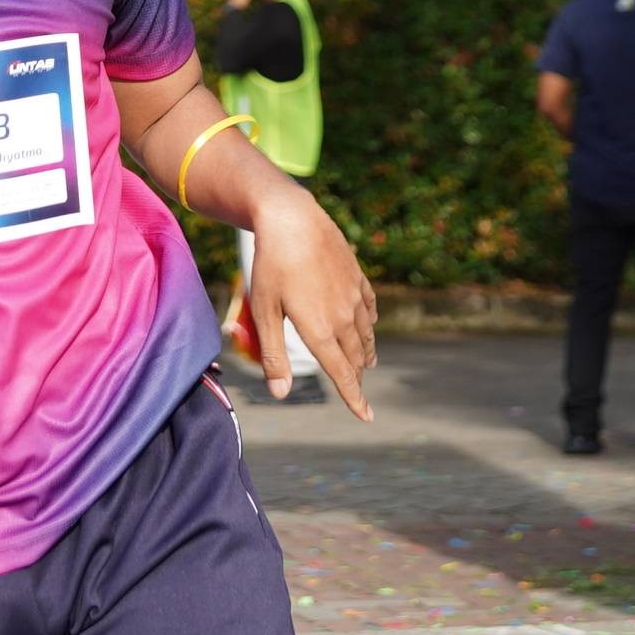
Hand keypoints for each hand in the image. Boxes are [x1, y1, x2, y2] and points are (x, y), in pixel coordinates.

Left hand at [242, 185, 380, 418]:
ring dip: (366, 352)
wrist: (292, 218)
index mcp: (320, 330)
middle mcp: (343, 317)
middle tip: (359, 391)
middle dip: (357, 376)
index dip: (355, 398)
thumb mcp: (264, 312)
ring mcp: (353, 295)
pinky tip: (369, 323)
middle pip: (356, 357)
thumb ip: (273, 355)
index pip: (343, 374)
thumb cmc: (271, 265)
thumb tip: (280, 393)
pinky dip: (370, 321)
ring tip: (368, 363)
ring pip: (366, 334)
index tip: (366, 416)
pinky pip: (369, 306)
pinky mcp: (357, 275)